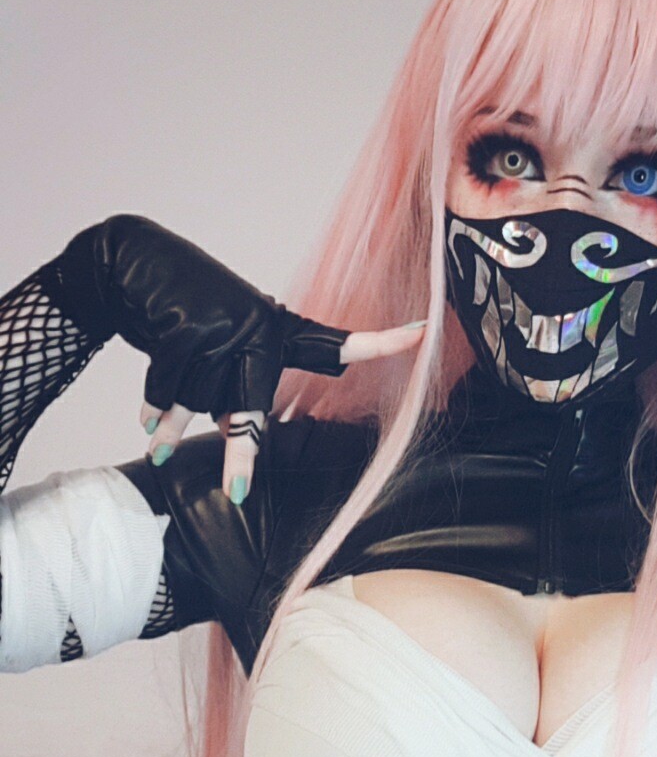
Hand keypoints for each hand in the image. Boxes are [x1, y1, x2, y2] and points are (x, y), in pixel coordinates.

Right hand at [141, 321, 425, 504]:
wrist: (132, 263)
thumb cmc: (184, 312)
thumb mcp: (223, 348)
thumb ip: (236, 388)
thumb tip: (230, 431)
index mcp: (279, 332)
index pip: (337, 342)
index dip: (381, 342)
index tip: (423, 333)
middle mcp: (260, 329)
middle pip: (252, 410)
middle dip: (238, 456)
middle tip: (235, 494)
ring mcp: (226, 328)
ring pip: (200, 403)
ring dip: (172, 425)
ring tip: (157, 444)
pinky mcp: (189, 328)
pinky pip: (170, 390)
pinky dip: (154, 408)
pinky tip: (146, 418)